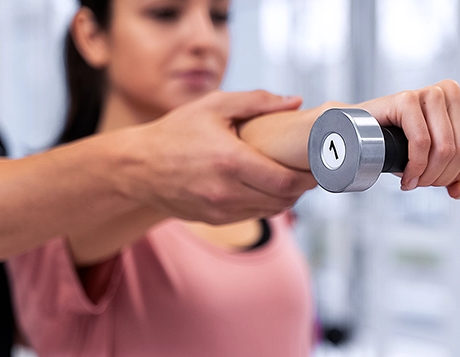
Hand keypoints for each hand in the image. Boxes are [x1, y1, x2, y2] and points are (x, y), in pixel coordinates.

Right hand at [117, 90, 316, 223]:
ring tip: (291, 177)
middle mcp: (227, 192)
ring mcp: (220, 210)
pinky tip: (266, 186)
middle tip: (311, 170)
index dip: (310, 177)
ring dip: (286, 197)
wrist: (138, 167)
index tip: (321, 165)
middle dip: (303, 186)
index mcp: (231, 162)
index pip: (286, 181)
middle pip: (284, 199)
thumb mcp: (213, 106)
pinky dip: (266, 203)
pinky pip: (252, 215)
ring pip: (270, 210)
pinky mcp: (214, 219)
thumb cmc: (175, 131)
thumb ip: (256, 101)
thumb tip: (294, 102)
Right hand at [356, 80, 459, 198]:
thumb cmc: (397, 141)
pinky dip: (414, 166)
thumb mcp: (435, 161)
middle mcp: (451, 92)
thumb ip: (457, 176)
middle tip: (422, 183)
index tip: (441, 182)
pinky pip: (421, 142)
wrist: (360, 132)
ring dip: (427, 174)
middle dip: (440, 177)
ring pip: (444, 148)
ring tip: (413, 180)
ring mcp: (429, 93)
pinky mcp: (407, 99)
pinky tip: (405, 174)